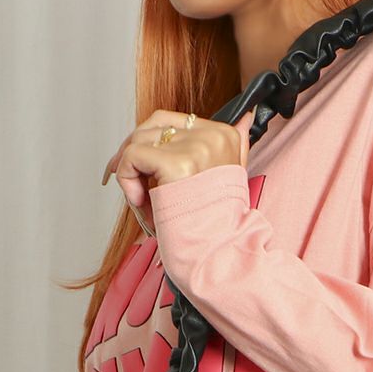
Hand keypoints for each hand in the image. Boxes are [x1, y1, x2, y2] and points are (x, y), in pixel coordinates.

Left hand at [102, 108, 253, 233]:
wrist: (218, 252)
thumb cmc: (215, 223)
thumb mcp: (230, 178)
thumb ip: (236, 145)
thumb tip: (245, 119)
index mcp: (225, 136)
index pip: (173, 121)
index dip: (151, 144)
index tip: (141, 170)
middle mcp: (213, 136)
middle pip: (152, 126)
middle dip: (133, 154)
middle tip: (130, 183)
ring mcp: (195, 148)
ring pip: (138, 141)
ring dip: (130, 174)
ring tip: (143, 202)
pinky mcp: (175, 164)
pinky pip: (132, 157)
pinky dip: (126, 180)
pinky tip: (140, 203)